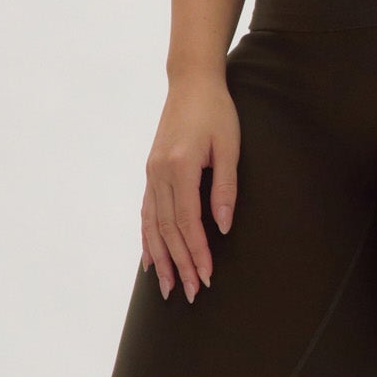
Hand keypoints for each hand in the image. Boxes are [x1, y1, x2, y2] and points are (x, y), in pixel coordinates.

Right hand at [140, 75, 239, 301]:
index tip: (207, 275)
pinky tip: (150, 260)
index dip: (196, 251)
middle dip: (180, 264)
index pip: (188, 221)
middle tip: (192, 293)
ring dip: (161, 259)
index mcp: (180, 167)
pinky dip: (147, 239)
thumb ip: (226, 187)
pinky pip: (146, 212)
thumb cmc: (217, 112)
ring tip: (168, 288)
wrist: (191, 83)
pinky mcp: (151, 172)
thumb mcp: (230, 146)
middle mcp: (159, 173)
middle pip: (167, 229)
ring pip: (152, 225)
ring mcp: (151, 173)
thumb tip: (224, 226)